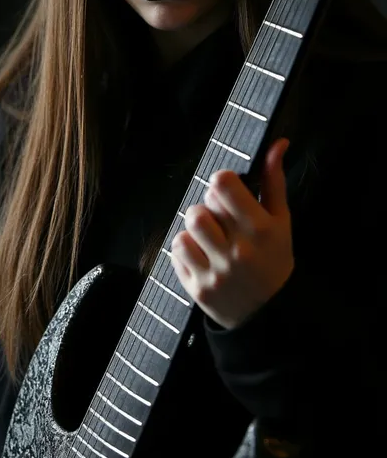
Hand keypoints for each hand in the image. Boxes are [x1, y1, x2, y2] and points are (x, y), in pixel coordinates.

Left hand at [170, 138, 293, 329]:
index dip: (221, 182)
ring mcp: (215, 273)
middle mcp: (237, 252)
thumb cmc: (274, 260)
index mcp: (260, 230)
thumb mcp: (281, 221)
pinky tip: (202, 254)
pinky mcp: (197, 289)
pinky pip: (176, 253)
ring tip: (209, 235)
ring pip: (185, 229)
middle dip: (208, 207)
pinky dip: (185, 249)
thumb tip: (277, 143)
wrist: (269, 314)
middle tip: (221, 217)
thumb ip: (274, 180)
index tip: (227, 190)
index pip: (223, 185)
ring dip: (194, 228)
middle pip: (199, 208)